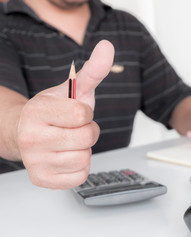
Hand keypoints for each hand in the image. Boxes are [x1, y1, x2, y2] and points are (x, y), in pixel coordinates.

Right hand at [17, 40, 114, 188]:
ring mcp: (35, 162)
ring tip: (68, 142)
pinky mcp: (42, 180)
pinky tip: (66, 156)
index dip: (85, 113)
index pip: (82, 115)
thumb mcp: (73, 90)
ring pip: (85, 158)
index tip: (74, 113)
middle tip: (74, 128)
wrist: (26, 133)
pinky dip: (79, 167)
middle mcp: (31, 138)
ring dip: (84, 150)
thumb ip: (93, 70)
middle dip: (88, 131)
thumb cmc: (54, 112)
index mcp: (37, 111)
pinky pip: (80, 176)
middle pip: (87, 138)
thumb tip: (108, 46)